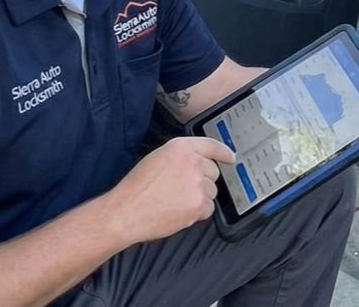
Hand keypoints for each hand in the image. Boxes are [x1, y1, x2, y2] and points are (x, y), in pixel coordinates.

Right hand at [103, 136, 236, 244]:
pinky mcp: (199, 204)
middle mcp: (193, 162)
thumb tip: (199, 163)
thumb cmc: (137, 187)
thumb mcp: (158, 158)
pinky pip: (209, 208)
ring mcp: (198, 184)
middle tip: (182, 189)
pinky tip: (179, 211)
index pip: (212, 145)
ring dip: (200, 197)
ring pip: (212, 191)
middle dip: (203, 181)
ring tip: (176, 201)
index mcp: (181, 147)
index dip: (223, 152)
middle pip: (213, 172)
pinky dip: (198, 213)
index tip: (231, 157)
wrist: (127, 211)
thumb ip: (181, 156)